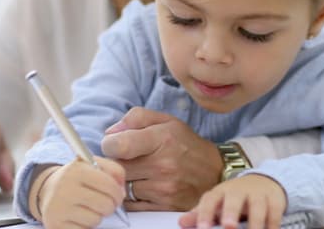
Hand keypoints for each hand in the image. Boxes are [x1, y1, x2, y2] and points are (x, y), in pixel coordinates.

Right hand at [34, 157, 125, 228]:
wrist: (46, 191)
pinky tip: (78, 217)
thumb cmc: (75, 179)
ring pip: (96, 220)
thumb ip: (113, 170)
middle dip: (109, 206)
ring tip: (87, 208)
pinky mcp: (56, 225)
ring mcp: (58, 208)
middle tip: (104, 203)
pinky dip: (85, 226)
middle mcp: (65, 188)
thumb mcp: (92, 165)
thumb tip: (121, 191)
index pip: (109, 185)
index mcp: (76, 170)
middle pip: (105, 205)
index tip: (117, 195)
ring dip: (96, 216)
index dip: (118, 193)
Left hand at [100, 107, 222, 210]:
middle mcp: (163, 165)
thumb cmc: (185, 143)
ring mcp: (165, 188)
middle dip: (115, 162)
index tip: (113, 144)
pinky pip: (132, 204)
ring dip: (124, 180)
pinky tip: (143, 185)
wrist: (215, 171)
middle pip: (117, 167)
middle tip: (125, 159)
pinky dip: (132, 196)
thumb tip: (109, 134)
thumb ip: (135, 118)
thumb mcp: (165, 121)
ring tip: (137, 171)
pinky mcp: (165, 206)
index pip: (118, 146)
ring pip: (123, 186)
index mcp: (162, 138)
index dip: (109, 145)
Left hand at [178, 174, 286, 228]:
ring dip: (255, 223)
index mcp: (220, 192)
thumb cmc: (233, 198)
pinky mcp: (274, 201)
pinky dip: (273, 225)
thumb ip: (200, 214)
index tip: (202, 228)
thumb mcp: (217, 203)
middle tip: (228, 227)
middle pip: (234, 199)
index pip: (210, 200)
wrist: (263, 182)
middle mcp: (239, 191)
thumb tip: (181, 223)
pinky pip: (275, 214)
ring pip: (258, 207)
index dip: (205, 214)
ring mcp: (258, 195)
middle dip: (231, 213)